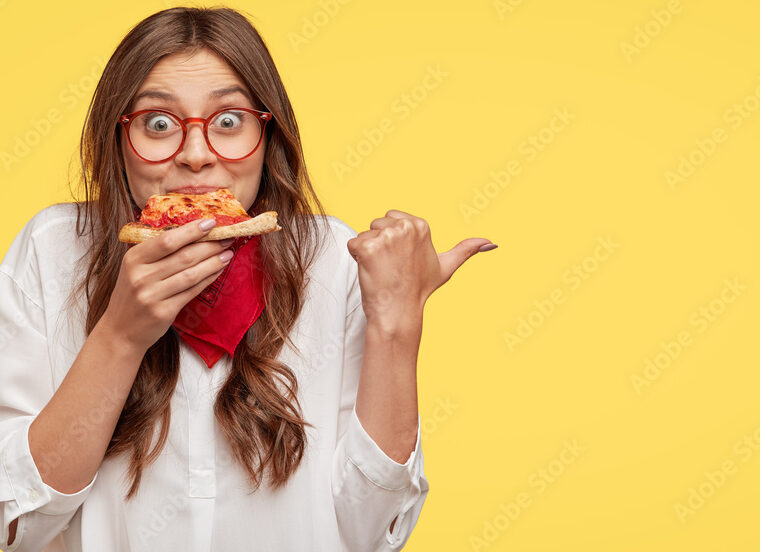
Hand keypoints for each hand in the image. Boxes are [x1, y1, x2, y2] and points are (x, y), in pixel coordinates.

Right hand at [99, 218, 234, 352]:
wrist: (120, 330)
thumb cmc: (132, 294)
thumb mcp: (134, 268)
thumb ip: (156, 252)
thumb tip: (191, 231)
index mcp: (133, 259)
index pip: (167, 240)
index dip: (191, 231)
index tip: (211, 222)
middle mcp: (140, 276)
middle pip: (183, 256)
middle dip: (210, 245)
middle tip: (227, 237)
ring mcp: (152, 295)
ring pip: (191, 274)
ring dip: (213, 262)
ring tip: (228, 253)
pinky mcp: (163, 312)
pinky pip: (192, 291)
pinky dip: (208, 279)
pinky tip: (218, 271)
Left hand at [346, 209, 495, 328]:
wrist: (399, 312)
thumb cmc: (419, 290)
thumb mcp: (446, 267)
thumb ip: (467, 250)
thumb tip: (492, 243)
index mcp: (420, 225)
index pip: (391, 219)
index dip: (392, 240)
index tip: (401, 260)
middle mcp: (404, 227)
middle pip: (375, 224)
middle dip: (378, 244)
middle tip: (391, 266)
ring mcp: (386, 237)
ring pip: (364, 235)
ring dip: (367, 252)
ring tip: (382, 270)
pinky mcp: (367, 247)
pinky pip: (352, 245)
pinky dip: (356, 259)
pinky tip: (370, 271)